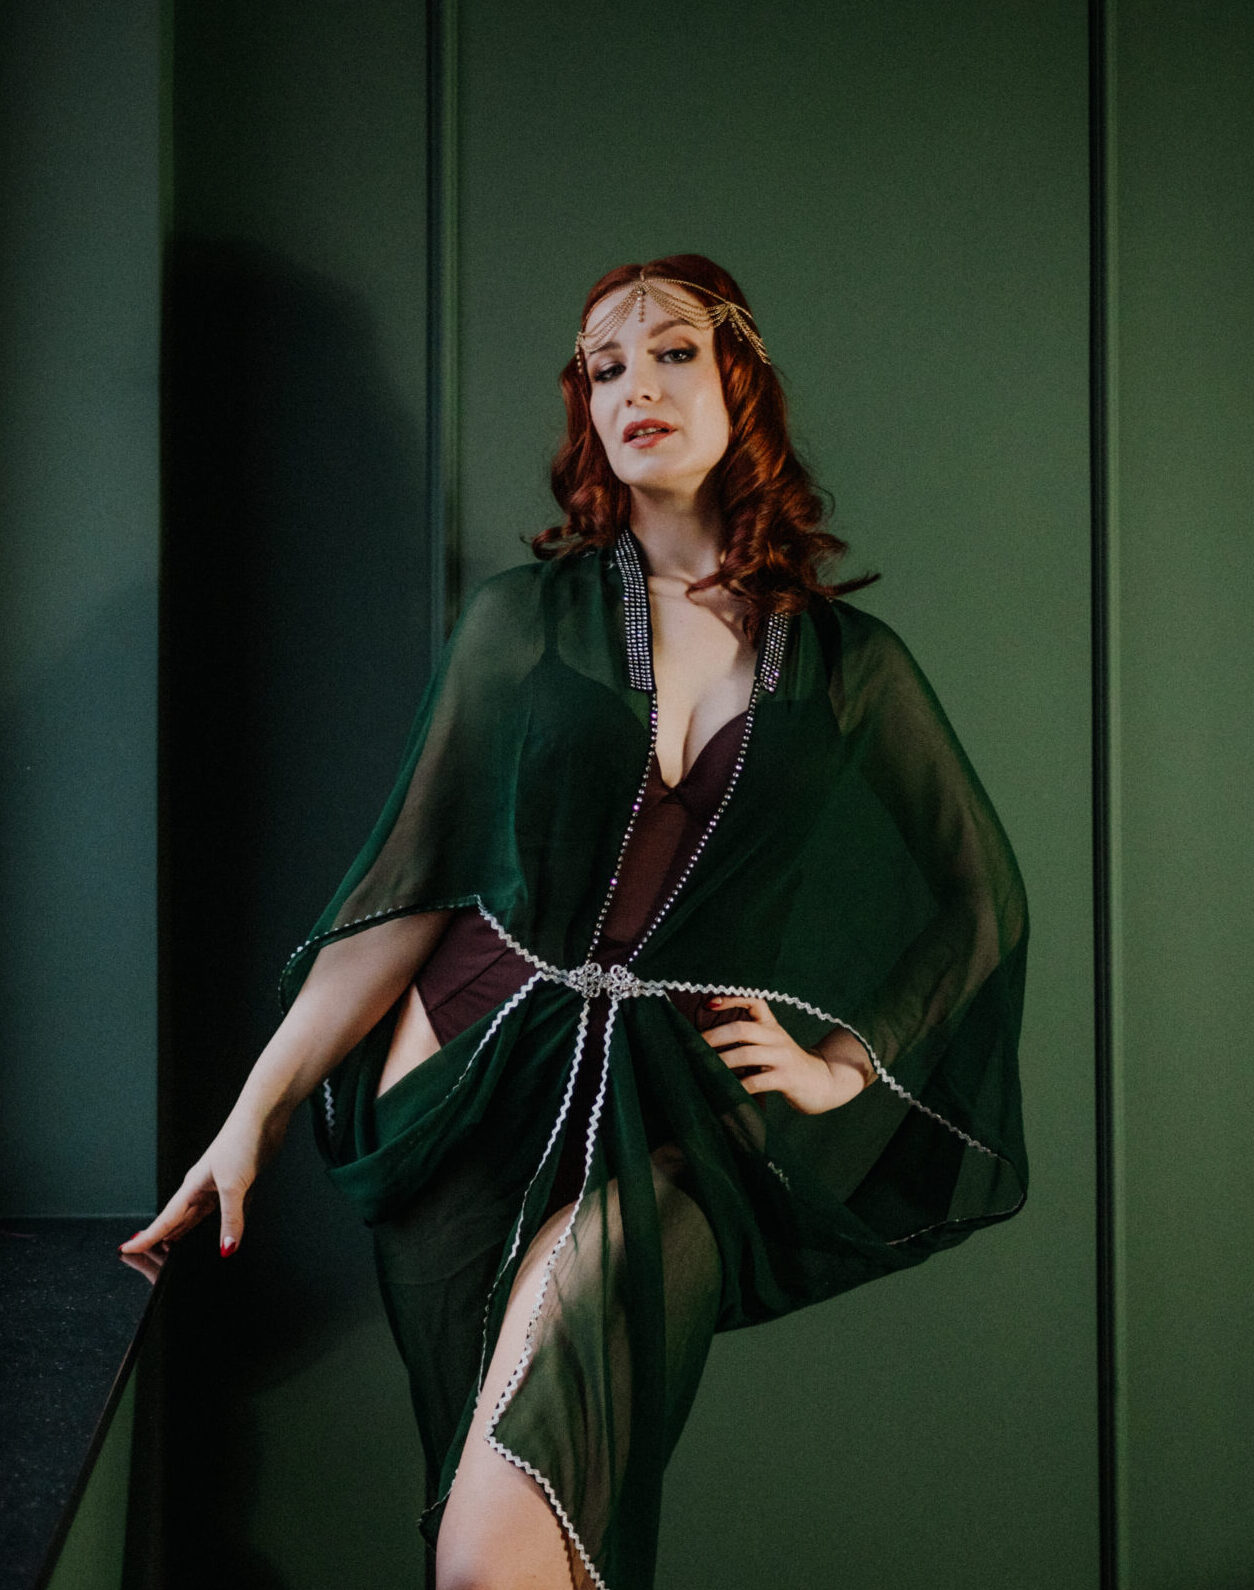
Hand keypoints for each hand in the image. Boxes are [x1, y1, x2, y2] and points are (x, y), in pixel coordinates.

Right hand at [117, 1102, 291, 1261]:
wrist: (261, 1119)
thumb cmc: (240, 1142)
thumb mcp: (233, 1186)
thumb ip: (231, 1218)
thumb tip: (226, 1249)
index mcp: (192, 1187)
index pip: (165, 1219)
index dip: (147, 1236)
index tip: (127, 1249)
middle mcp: (202, 1187)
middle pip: (178, 1219)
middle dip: (163, 1237)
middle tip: (147, 1254)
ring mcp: (219, 1184)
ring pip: (197, 1215)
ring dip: (185, 1230)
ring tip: (173, 1246)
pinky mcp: (238, 1182)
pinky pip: (222, 1209)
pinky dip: (219, 1222)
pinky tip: (221, 1227)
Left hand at [700, 995, 872, 1114]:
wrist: (824, 1083)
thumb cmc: (787, 1065)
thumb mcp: (771, 1045)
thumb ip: (748, 1039)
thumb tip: (707, 1043)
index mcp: (771, 1026)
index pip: (753, 1000)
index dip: (731, 998)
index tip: (708, 1003)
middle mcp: (776, 1037)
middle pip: (742, 1028)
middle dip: (714, 1036)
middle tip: (692, 1046)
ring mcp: (782, 1057)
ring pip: (746, 1053)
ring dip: (721, 1062)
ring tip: (702, 1069)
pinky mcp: (786, 1078)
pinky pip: (757, 1081)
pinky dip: (738, 1087)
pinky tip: (724, 1091)